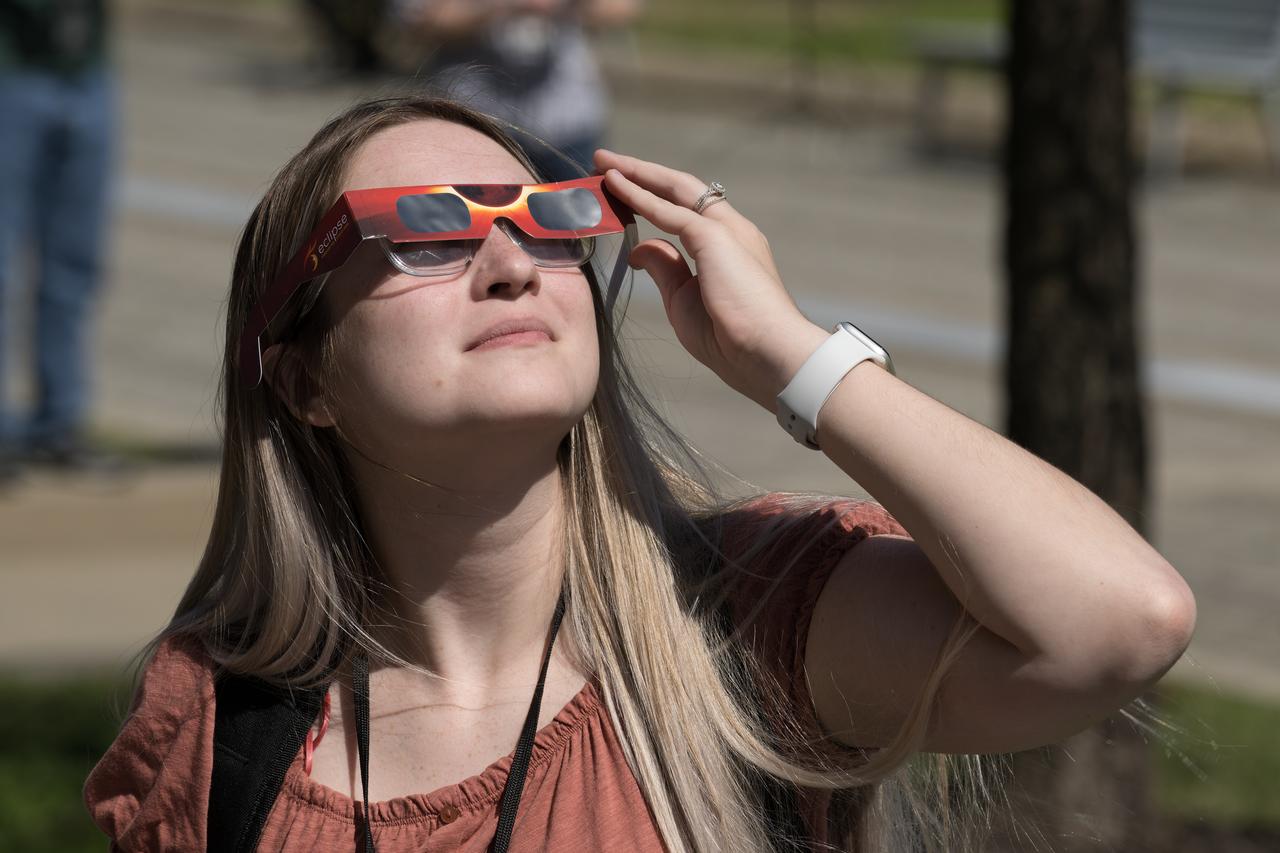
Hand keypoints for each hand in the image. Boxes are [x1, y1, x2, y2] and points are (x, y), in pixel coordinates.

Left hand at [594, 149, 828, 412]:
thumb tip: (638, 248)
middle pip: (680, 190)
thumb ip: (665, 269)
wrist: (767, 356)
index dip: (652, 198)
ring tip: (604, 162)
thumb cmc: (730, 341)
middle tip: (605, 162)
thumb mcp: (684, 301)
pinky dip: (638, 194)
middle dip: (641, 173)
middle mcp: (732, 229)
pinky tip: (614, 183)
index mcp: (730, 248)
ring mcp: (725, 229)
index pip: (686, 211)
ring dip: (636, 173)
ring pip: (674, 188)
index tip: (620, 192)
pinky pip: (667, 209)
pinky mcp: (714, 235)